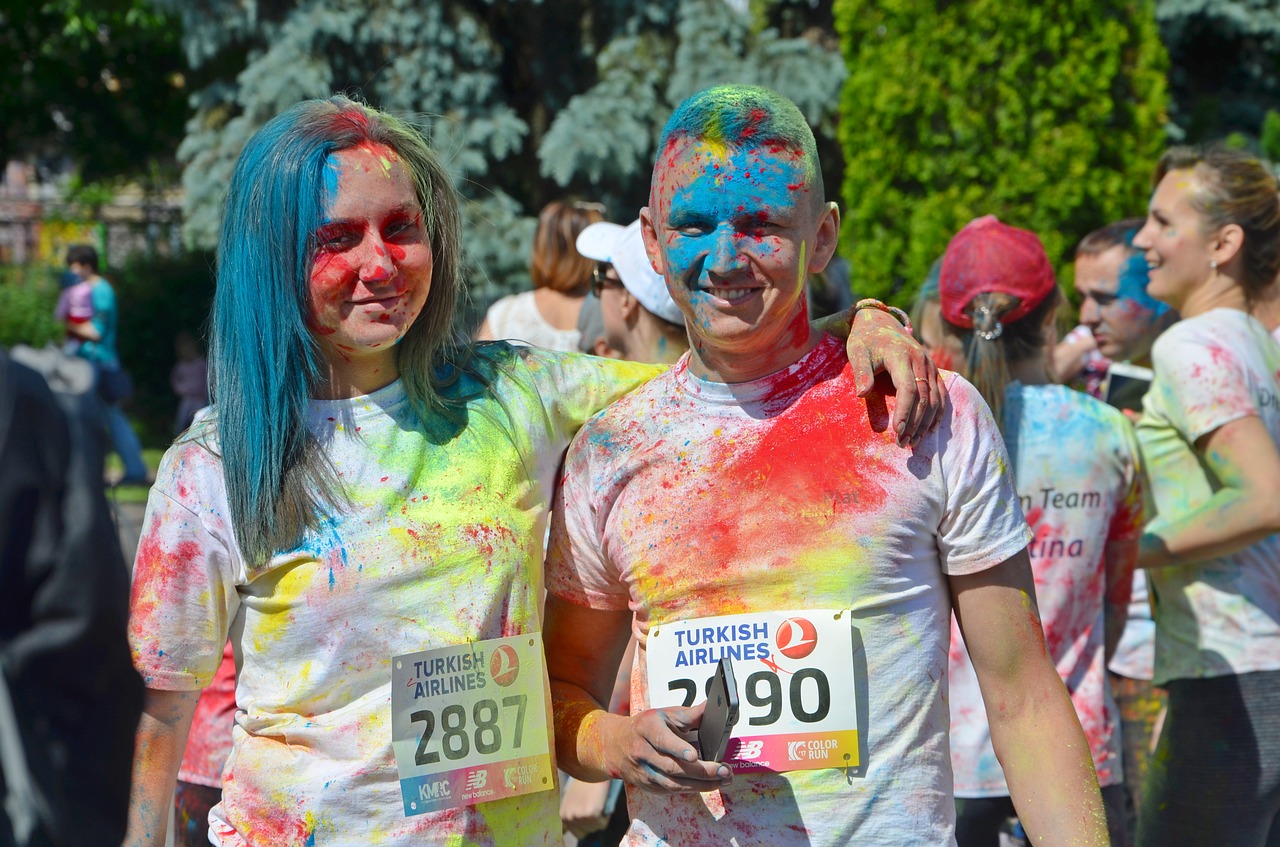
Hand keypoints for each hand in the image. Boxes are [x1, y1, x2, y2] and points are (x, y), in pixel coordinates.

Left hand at [560, 778, 612, 838]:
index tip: (590, 811)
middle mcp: (568, 817)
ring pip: (595, 828)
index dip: (587, 824)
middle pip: (586, 833)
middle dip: (593, 822)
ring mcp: (579, 816)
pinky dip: (605, 816)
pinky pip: (602, 824)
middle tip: (594, 805)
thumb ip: (573, 813)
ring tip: (597, 802)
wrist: (593, 768)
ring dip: (599, 818)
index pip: (577, 833)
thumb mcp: (573, 800)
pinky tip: (601, 802)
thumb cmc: (585, 783)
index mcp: (563, 815)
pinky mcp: (591, 813)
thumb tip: (579, 828)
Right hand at [603, 703, 731, 793]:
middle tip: (725, 771)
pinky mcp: (648, 786)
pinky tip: (710, 785)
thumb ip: (690, 714)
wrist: (615, 744)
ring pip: (672, 784)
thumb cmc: (647, 726)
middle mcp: (642, 752)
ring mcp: (643, 772)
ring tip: (724, 780)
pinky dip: (692, 789)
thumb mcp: (665, 715)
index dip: (677, 748)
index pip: (662, 740)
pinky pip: (672, 791)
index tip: (695, 755)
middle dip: (701, 771)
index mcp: (647, 728)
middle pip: (672, 767)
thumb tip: (714, 706)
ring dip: (701, 785)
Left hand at [847, 308, 943, 445]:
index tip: (898, 432)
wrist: (881, 323)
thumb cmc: (866, 341)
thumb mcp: (857, 352)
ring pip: (935, 398)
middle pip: (924, 397)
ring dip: (926, 422)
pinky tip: (929, 430)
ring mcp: (929, 365)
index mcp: (902, 356)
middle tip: (903, 444)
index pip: (908, 389)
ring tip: (913, 441)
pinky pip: (941, 393)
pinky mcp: (932, 370)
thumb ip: (862, 372)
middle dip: (914, 423)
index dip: (905, 412)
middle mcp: (921, 360)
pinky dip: (937, 413)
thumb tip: (862, 394)